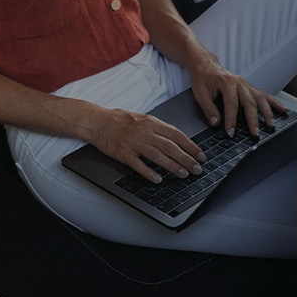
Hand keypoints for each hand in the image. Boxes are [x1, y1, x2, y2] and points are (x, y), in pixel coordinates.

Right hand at [88, 107, 205, 184]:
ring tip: (183, 174)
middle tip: (197, 168)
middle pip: (170, 147)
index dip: (190, 146)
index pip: (176, 135)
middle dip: (186, 159)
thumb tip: (175, 139)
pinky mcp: (123, 153)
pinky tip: (158, 179)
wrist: (96, 121)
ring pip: (158, 156)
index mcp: (151, 122)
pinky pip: (139, 165)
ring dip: (172, 167)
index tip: (200, 154)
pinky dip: (149, 173)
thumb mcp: (141, 117)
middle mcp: (144, 132)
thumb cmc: (117, 119)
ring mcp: (134, 143)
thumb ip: (157, 127)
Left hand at [188, 52, 286, 138]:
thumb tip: (216, 123)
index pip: (231, 104)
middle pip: (250, 102)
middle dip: (253, 120)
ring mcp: (246, 84)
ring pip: (260, 98)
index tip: (231, 132)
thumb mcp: (200, 93)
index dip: (231, 120)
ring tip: (271, 126)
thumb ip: (208, 108)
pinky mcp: (250, 87)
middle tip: (255, 134)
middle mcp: (239, 82)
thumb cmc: (203, 78)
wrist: (206, 64)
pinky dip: (274, 103)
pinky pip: (264, 95)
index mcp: (227, 82)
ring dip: (267, 113)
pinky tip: (282, 110)